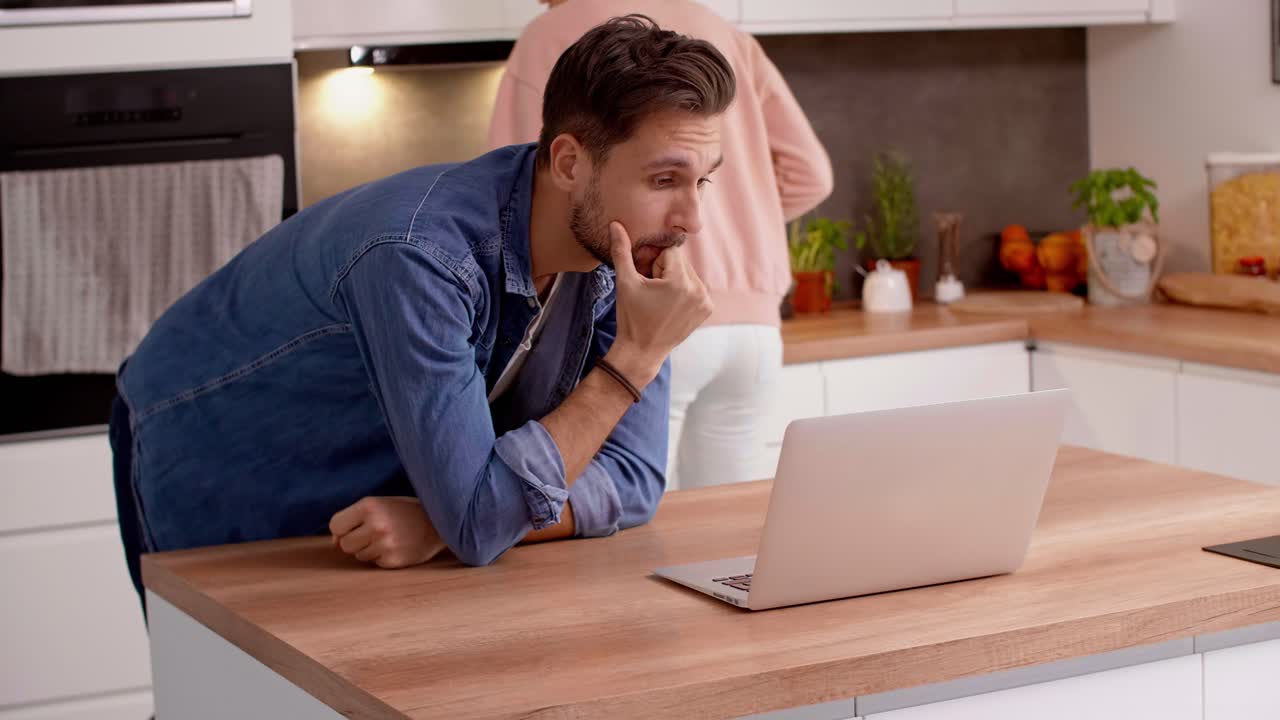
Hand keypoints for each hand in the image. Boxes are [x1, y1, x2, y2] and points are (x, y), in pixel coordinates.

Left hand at [329, 496, 446, 568]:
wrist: (440, 522)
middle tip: (372, 534)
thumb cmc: (405, 512)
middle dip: (354, 541)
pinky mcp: (393, 560)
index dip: (341, 529)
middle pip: (344, 544)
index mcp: (369, 506)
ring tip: (388, 538)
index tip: (352, 528)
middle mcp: (375, 525)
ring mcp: (385, 544)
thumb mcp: (380, 505)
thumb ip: (354, 519)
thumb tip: (334, 542)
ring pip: (358, 555)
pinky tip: (396, 546)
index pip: (335, 525)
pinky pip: (374, 563)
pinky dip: (382, 557)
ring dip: (368, 549)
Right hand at [607, 221, 712, 384]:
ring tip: (658, 299)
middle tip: (649, 289)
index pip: (669, 250)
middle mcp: (699, 290)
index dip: (653, 260)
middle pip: (679, 261)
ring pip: (687, 273)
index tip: (644, 276)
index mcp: (680, 282)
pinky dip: (682, 290)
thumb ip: (622, 251)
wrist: (642, 352)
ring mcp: (705, 301)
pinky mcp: (707, 309)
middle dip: (663, 268)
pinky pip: (694, 286)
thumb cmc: (631, 318)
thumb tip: (615, 224)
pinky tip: (669, 305)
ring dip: (673, 278)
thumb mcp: (625, 283)